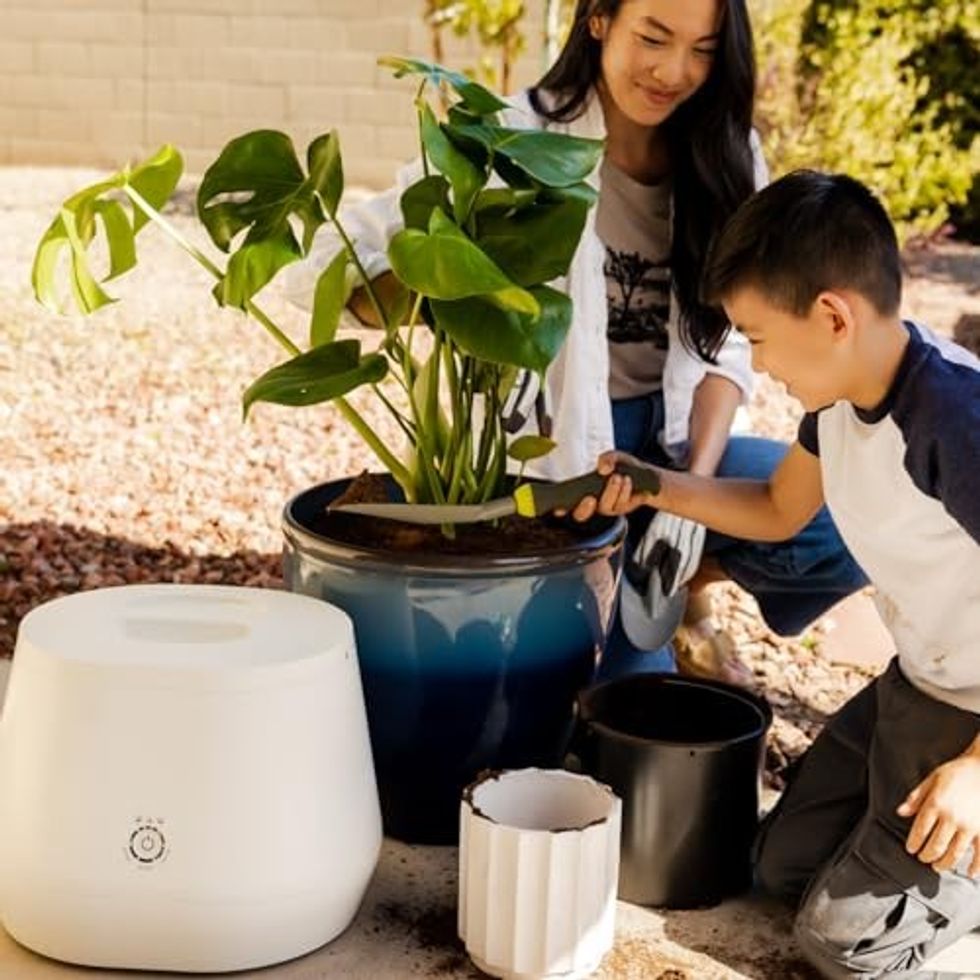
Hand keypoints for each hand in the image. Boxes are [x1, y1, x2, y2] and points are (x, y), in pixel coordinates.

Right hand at [566, 451, 660, 521]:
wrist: (645, 474)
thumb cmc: (623, 467)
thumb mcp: (614, 457)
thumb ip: (607, 458)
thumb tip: (602, 468)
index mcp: (583, 490)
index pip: (566, 503)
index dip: (560, 509)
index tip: (558, 509)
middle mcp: (592, 502)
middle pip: (580, 515)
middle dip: (584, 508)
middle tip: (590, 497)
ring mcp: (607, 507)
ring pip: (604, 507)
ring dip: (610, 492)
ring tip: (617, 477)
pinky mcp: (621, 509)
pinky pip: (620, 504)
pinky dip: (623, 491)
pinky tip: (627, 480)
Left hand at [897, 738, 979, 876]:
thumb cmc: (957, 772)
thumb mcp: (932, 779)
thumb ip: (916, 797)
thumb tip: (901, 812)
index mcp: (935, 804)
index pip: (920, 831)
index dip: (914, 843)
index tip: (911, 849)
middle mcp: (952, 817)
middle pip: (935, 846)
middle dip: (927, 856)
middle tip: (923, 859)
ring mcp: (970, 826)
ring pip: (954, 853)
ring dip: (944, 863)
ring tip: (937, 866)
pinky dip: (975, 866)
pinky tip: (969, 872)